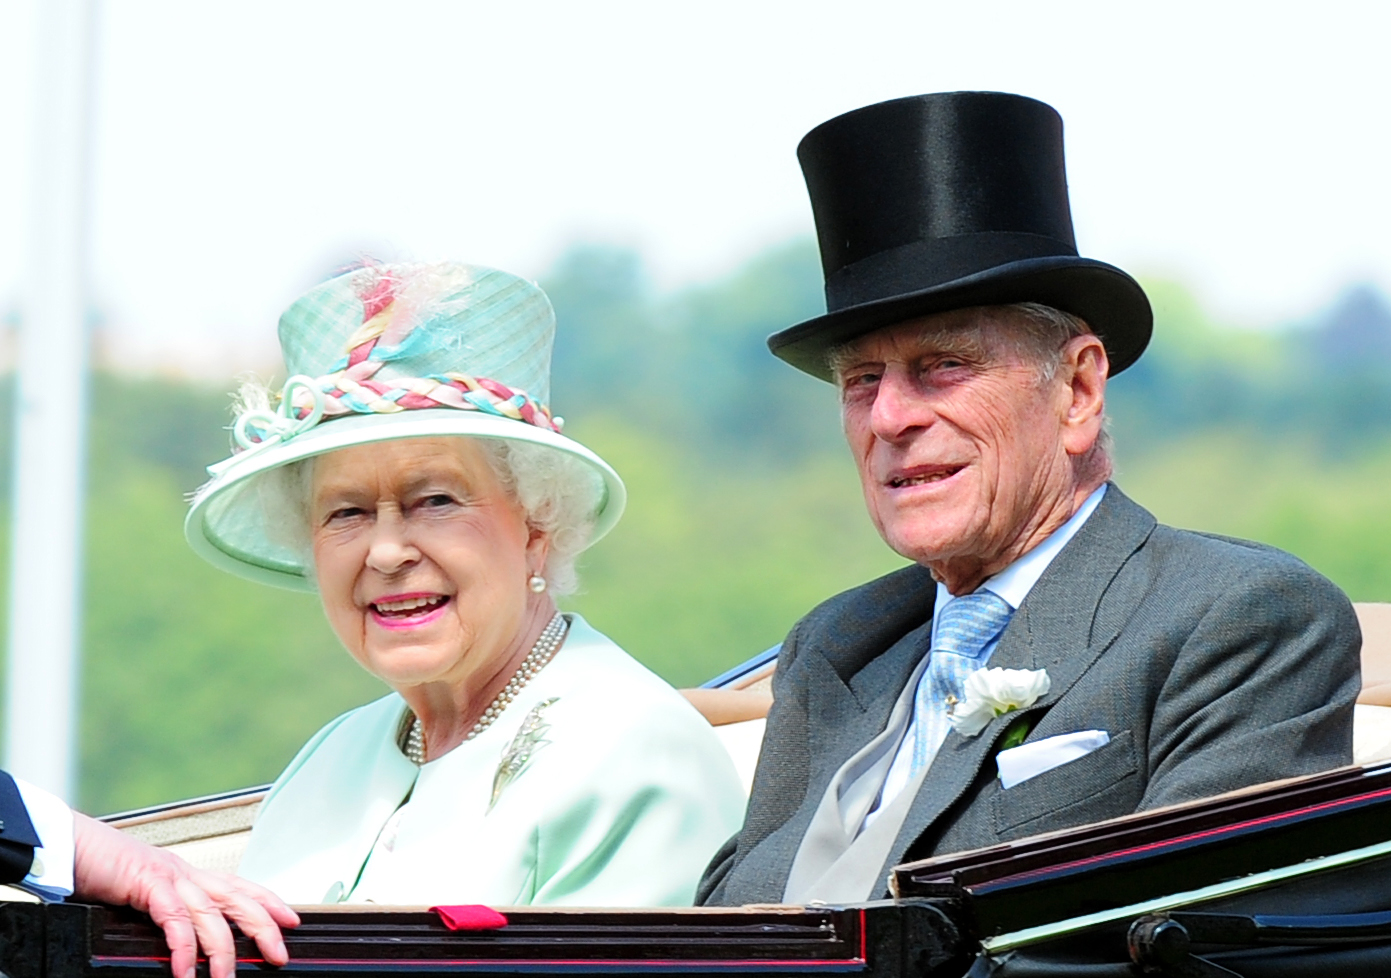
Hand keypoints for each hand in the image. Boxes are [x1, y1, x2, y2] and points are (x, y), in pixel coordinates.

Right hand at [72, 813, 298, 977]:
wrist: (71, 845)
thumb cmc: (103, 871)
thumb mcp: (145, 896)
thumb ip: (168, 915)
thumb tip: (183, 947)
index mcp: (189, 874)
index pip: (239, 886)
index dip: (268, 902)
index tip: (292, 920)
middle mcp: (186, 872)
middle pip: (236, 899)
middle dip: (263, 927)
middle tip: (279, 955)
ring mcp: (169, 876)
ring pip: (209, 913)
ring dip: (221, 950)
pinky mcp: (147, 882)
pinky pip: (172, 917)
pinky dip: (182, 945)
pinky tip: (184, 969)